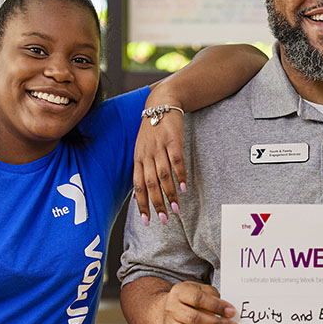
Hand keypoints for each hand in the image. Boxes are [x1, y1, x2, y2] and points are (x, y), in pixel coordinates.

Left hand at [132, 106, 185, 225]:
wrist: (161, 102)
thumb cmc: (152, 129)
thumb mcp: (142, 148)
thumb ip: (143, 168)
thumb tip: (142, 193)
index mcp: (138, 158)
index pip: (137, 186)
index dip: (141, 204)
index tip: (146, 221)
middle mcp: (146, 154)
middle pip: (150, 183)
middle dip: (156, 203)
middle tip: (164, 219)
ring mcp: (159, 147)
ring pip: (163, 175)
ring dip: (170, 193)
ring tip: (176, 208)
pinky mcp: (173, 140)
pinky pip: (176, 161)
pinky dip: (180, 175)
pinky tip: (184, 188)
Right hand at [162, 281, 238, 323]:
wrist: (171, 309)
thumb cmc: (190, 299)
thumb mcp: (201, 290)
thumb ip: (214, 297)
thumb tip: (228, 311)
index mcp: (180, 292)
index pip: (198, 299)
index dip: (216, 306)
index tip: (231, 312)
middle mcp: (172, 309)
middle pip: (193, 319)